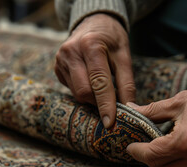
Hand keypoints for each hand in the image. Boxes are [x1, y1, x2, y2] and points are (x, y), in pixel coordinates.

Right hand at [55, 13, 135, 127]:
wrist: (94, 23)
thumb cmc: (112, 39)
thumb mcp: (125, 57)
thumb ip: (127, 84)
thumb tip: (129, 109)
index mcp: (90, 46)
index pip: (98, 83)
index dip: (105, 105)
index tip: (110, 123)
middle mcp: (70, 52)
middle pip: (84, 92)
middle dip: (99, 103)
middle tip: (112, 105)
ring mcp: (60, 60)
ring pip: (77, 93)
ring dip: (92, 98)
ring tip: (103, 90)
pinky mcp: (57, 68)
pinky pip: (71, 89)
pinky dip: (84, 92)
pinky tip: (91, 82)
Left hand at [126, 76, 186, 166]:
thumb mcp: (179, 101)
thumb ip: (152, 110)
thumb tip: (131, 108)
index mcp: (185, 141)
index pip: (152, 155)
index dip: (137, 152)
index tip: (131, 147)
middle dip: (149, 160)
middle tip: (144, 149)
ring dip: (167, 165)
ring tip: (162, 150)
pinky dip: (185, 166)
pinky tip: (182, 153)